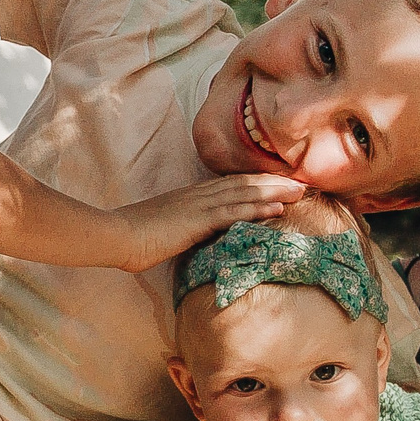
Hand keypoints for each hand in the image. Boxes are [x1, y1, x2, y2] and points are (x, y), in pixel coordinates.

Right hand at [111, 173, 304, 270]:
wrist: (117, 236)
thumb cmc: (134, 238)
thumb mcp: (165, 230)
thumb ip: (184, 229)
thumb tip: (195, 238)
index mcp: (192, 197)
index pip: (231, 185)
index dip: (258, 182)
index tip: (280, 184)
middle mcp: (199, 195)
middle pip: (244, 184)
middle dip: (274, 183)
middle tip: (303, 183)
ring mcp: (199, 205)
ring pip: (244, 193)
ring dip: (274, 191)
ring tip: (299, 192)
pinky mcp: (197, 219)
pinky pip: (233, 211)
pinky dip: (257, 208)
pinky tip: (277, 208)